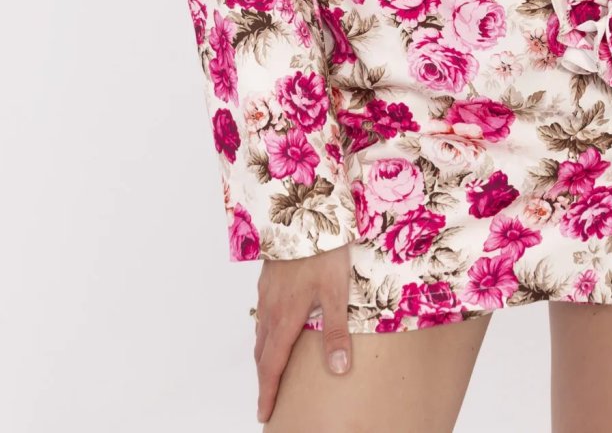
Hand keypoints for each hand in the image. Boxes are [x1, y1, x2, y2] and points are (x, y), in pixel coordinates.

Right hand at [254, 246, 352, 424]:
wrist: (301, 210)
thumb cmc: (321, 251)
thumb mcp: (335, 291)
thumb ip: (336, 330)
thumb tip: (339, 368)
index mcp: (285, 318)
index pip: (272, 365)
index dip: (268, 392)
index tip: (264, 413)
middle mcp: (271, 308)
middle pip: (262, 353)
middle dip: (264, 378)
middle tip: (267, 397)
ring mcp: (267, 292)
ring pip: (260, 332)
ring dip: (263, 355)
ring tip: (270, 368)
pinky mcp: (268, 278)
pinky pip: (262, 313)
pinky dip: (264, 332)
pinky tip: (275, 326)